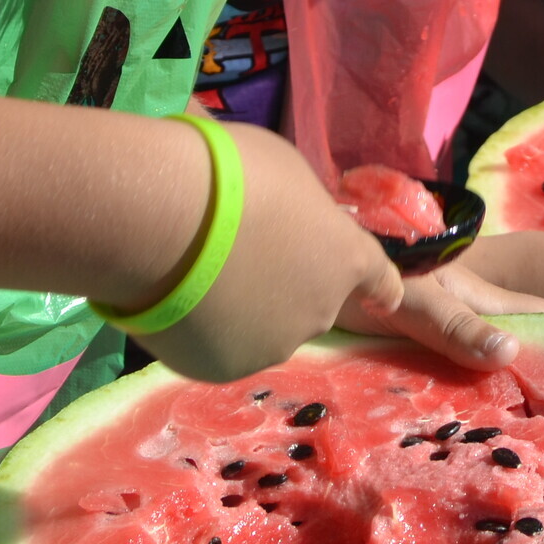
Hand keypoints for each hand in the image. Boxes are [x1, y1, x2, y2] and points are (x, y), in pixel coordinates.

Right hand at [133, 122, 411, 381]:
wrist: (163, 221)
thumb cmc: (233, 176)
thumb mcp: (288, 175)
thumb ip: (303, 213)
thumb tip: (290, 225)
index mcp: (347, 258)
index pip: (381, 282)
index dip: (377, 287)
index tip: (377, 296)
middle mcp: (320, 310)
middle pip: (312, 302)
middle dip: (287, 286)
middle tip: (242, 255)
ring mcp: (272, 344)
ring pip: (264, 328)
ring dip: (245, 309)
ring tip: (201, 276)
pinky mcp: (223, 368)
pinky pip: (220, 347)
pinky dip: (205, 331)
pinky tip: (179, 300)